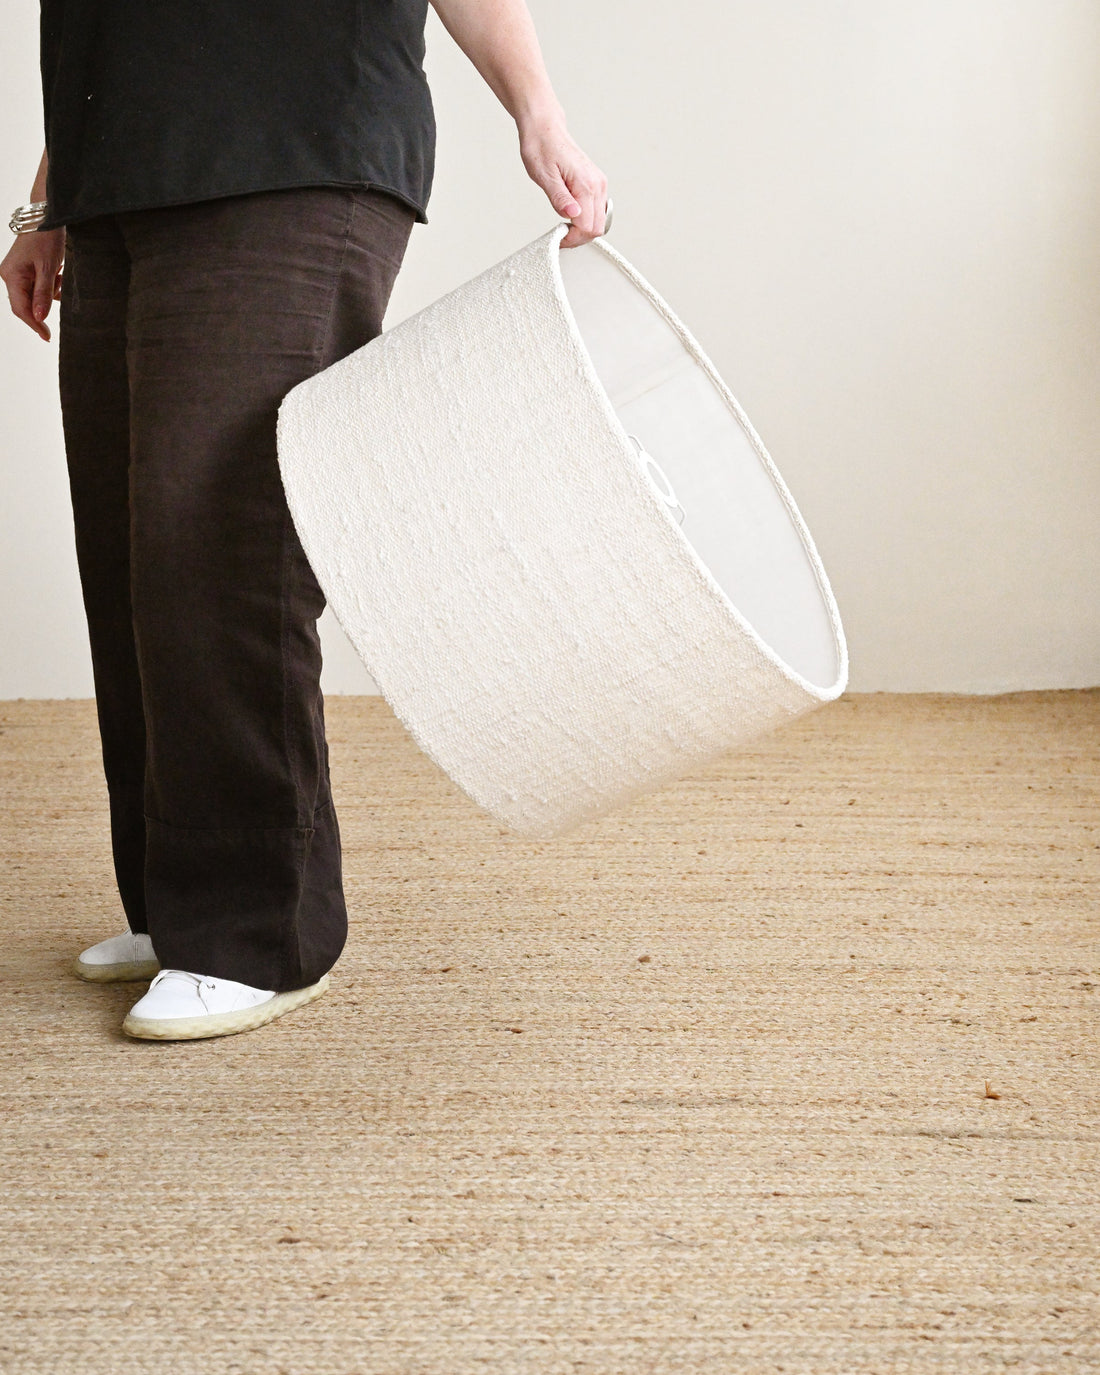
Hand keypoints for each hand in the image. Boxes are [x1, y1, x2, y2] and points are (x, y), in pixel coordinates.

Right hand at [1, 226, 64, 341]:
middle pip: (26, 305)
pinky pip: (36, 288)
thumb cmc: (46, 239)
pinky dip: (49, 287)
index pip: (21, 309)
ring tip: (58, 276)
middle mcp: (9, 276)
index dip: (35, 325)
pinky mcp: (23, 271)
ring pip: (33, 297)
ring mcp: (15, 273)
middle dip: (44, 305)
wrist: (46, 216)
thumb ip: (43, 294)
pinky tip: (56, 274)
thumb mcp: (49, 269)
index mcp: (12, 276)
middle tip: (59, 290)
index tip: (47, 337)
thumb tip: (39, 318)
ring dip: (49, 294)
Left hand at [517, 113, 609, 248]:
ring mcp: (599, 184)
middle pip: (597, 228)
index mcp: (586, 184)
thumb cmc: (541, 147)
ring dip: (583, 230)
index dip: (573, 238)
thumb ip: (560, 198)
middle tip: (560, 236)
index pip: (588, 226)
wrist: (545, 128)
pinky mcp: (597, 184)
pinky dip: (586, 220)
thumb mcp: (544, 176)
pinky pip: (597, 211)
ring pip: (599, 222)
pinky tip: (571, 217)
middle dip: (579, 237)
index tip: (558, 238)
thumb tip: (573, 216)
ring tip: (564, 227)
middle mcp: (597, 184)